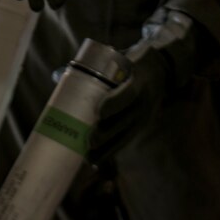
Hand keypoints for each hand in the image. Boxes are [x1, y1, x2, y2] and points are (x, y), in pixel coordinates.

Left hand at [89, 9, 206, 159]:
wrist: (163, 70)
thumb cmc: (134, 63)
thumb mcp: (123, 59)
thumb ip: (94, 67)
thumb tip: (57, 76)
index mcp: (139, 81)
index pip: (128, 95)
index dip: (115, 104)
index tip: (99, 112)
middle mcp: (144, 101)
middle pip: (125, 121)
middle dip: (106, 133)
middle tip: (89, 141)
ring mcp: (144, 116)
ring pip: (125, 136)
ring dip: (107, 148)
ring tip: (89, 158)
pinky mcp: (141, 125)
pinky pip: (126, 140)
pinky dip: (112, 151)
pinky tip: (98, 161)